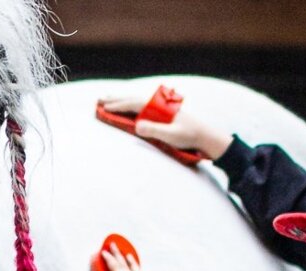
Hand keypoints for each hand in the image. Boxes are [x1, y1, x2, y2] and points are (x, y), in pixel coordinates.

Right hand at [97, 93, 233, 159]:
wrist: (205, 136)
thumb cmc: (190, 136)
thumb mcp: (172, 136)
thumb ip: (154, 131)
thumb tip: (137, 126)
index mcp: (159, 107)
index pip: (135, 103)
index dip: (119, 105)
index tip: (105, 107)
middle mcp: (158, 105)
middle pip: (133, 99)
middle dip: (116, 99)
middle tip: (99, 99)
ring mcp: (159, 110)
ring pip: (136, 102)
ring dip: (122, 101)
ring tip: (108, 100)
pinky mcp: (161, 116)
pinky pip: (141, 108)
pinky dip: (130, 107)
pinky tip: (125, 107)